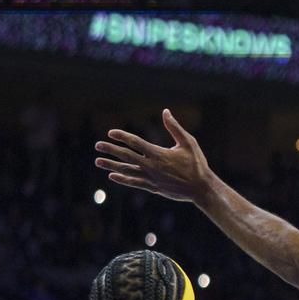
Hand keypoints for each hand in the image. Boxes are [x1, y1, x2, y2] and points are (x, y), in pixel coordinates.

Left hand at [95, 109, 211, 202]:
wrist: (201, 188)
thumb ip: (175, 127)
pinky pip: (133, 183)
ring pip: (126, 171)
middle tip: (97, 145)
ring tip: (97, 161)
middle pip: (126, 156)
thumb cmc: (197, 164)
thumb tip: (165, 111)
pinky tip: (112, 176)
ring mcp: (151, 178)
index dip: (122, 136)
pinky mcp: (152, 188)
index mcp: (159, 154)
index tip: (111, 132)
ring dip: (111, 165)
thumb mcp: (188, 142)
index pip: (135, 142)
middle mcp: (151, 166)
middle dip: (110, 150)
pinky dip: (122, 179)